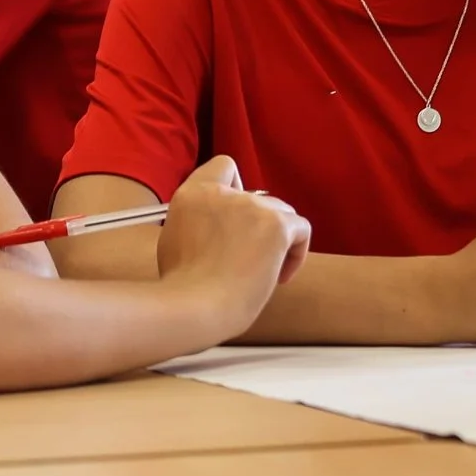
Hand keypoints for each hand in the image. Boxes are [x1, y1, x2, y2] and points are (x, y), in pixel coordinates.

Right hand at [156, 156, 311, 336]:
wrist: (195, 308)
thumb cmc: (181, 288)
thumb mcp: (174, 241)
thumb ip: (197, 223)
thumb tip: (217, 229)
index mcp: (193, 194)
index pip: (224, 167)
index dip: (233, 191)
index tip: (230, 221)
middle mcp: (224, 193)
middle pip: (257, 197)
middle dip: (256, 224)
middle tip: (245, 257)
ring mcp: (253, 207)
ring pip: (281, 211)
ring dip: (275, 237)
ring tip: (261, 270)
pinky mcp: (277, 225)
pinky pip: (301, 229)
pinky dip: (296, 252)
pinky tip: (280, 276)